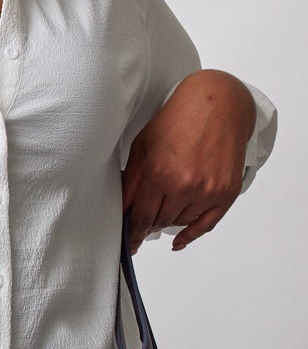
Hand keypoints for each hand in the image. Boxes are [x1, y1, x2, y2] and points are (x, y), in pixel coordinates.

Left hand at [123, 69, 257, 253]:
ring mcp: (209, 190)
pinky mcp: (227, 191)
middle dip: (149, 224)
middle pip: (160, 222)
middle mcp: (186, 185)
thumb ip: (132, 181)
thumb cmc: (179, 120)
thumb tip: (122, 209)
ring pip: (180, 222)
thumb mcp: (143, 146)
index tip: (130, 244)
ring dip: (169, 221)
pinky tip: (178, 242)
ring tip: (163, 209)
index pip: (141, 217)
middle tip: (142, 223)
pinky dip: (192, 234)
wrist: (220, 103)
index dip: (133, 233)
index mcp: (161, 174)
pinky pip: (207, 224)